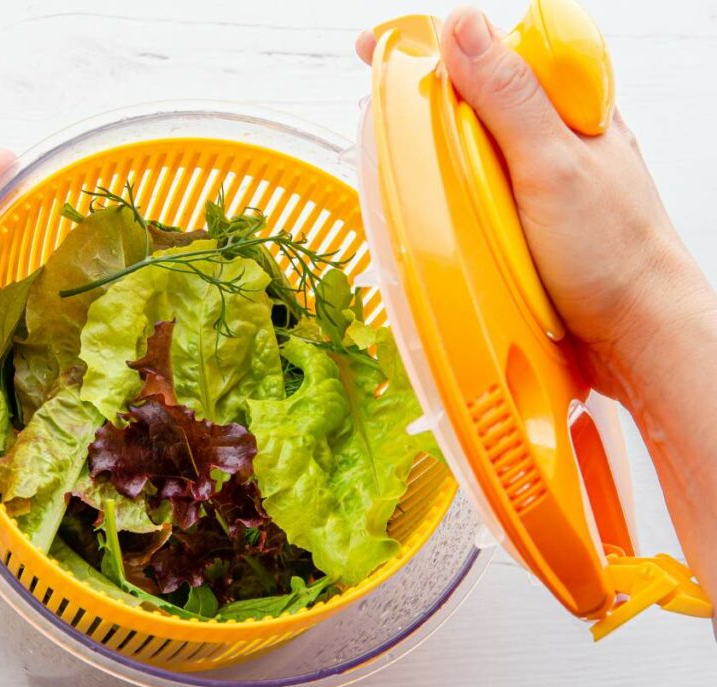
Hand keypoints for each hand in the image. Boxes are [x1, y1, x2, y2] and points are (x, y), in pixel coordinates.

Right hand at [356, 8, 713, 400]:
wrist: (632, 335)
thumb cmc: (613, 253)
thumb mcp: (552, 166)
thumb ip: (509, 97)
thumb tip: (461, 26)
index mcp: (564, 103)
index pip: (491, 48)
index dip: (430, 45)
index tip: (375, 49)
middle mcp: (545, 135)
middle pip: (467, 97)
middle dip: (423, 107)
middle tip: (389, 127)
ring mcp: (529, 179)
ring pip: (462, 148)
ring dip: (432, 161)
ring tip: (412, 184)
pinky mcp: (516, 219)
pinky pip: (466, 194)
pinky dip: (444, 202)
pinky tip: (437, 219)